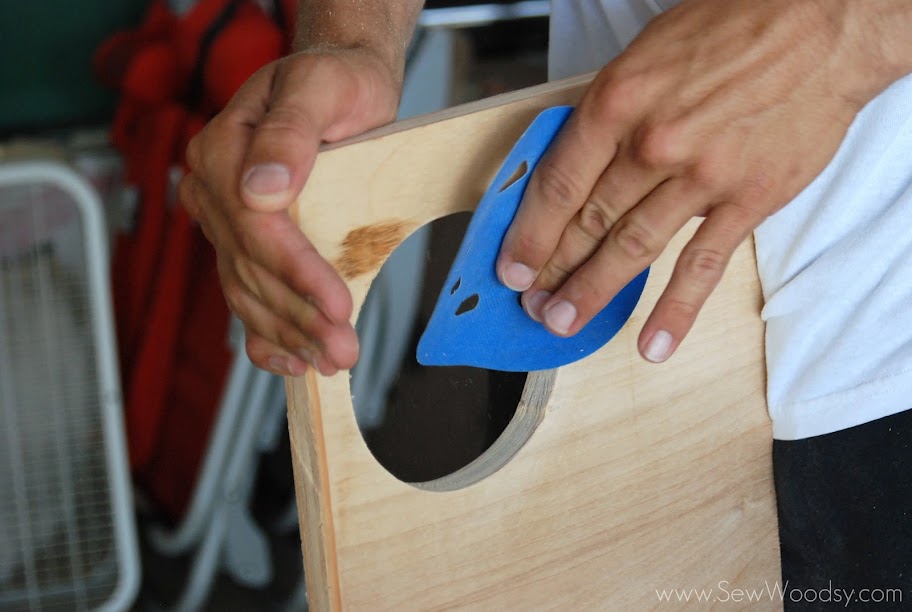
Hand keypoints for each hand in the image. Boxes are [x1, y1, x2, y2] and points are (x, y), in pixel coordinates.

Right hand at [180, 49, 401, 375]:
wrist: (338, 87)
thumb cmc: (334, 82)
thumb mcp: (322, 86)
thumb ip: (289, 133)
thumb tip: (262, 189)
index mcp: (223, 151)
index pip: (255, 227)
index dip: (295, 271)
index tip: (336, 304)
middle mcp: (214, 191)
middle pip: (251, 269)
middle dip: (300, 316)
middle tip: (343, 350)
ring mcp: (226, 222)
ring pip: (247, 291)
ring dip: (290, 334)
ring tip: (331, 361)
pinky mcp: (244, 244)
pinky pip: (245, 296)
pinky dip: (267, 336)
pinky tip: (293, 362)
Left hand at [496, 0, 888, 362]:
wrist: (825, 24)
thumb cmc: (734, 26)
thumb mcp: (647, 54)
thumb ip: (609, 113)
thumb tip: (574, 165)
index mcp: (619, 101)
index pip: (558, 184)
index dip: (529, 233)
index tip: (513, 266)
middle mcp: (653, 144)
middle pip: (588, 223)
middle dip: (553, 271)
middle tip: (533, 305)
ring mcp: (701, 176)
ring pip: (632, 249)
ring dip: (592, 292)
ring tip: (564, 323)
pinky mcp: (748, 199)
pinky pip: (703, 266)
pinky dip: (676, 310)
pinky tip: (654, 344)